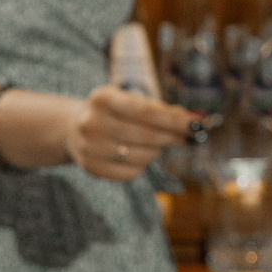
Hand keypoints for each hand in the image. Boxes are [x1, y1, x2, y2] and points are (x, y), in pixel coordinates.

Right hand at [64, 86, 195, 181]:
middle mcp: (91, 122)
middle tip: (186, 137)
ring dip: (157, 151)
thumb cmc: (115, 112)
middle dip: (172, 137)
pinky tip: (137, 155)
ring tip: (153, 144)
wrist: (74, 128)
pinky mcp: (92, 167)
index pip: (147, 112)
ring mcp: (89, 147)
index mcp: (102, 98)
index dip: (175, 121)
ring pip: (143, 156)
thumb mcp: (132, 102)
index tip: (197, 125)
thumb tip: (195, 120)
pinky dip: (142, 165)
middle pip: (147, 136)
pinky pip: (132, 173)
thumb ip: (162, 110)